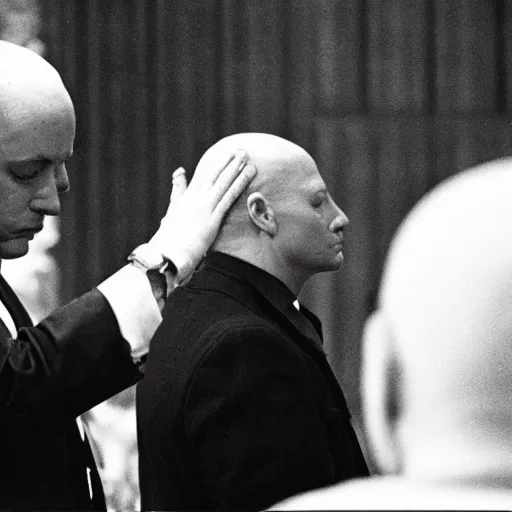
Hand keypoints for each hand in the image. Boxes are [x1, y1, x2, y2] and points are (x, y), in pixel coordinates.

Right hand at [150, 150, 255, 281]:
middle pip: (213, 176)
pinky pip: (229, 196)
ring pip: (223, 182)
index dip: (213, 167)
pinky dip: (239, 183)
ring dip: (235, 167)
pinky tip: (248, 173)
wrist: (166, 257)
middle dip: (227, 162)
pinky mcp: (212, 218)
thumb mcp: (168, 219)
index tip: (224, 155)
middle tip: (240, 150)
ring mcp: (203, 208)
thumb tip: (177, 180)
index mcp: (183, 201)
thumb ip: (175, 197)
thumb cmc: (167, 244)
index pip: (200, 179)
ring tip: (246, 155)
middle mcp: (194, 200)